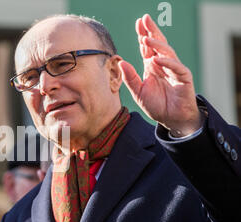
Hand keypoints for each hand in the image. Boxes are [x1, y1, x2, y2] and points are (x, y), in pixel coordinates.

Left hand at [118, 14, 203, 136]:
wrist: (172, 119)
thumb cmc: (157, 105)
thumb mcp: (138, 92)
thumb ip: (130, 78)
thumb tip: (121, 62)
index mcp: (152, 66)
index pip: (147, 47)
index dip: (143, 35)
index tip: (138, 23)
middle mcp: (163, 64)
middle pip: (158, 44)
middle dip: (151, 31)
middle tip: (145, 19)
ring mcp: (174, 69)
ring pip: (167, 52)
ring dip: (156, 45)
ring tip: (146, 38)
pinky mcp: (183, 78)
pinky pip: (176, 67)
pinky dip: (167, 63)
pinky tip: (156, 59)